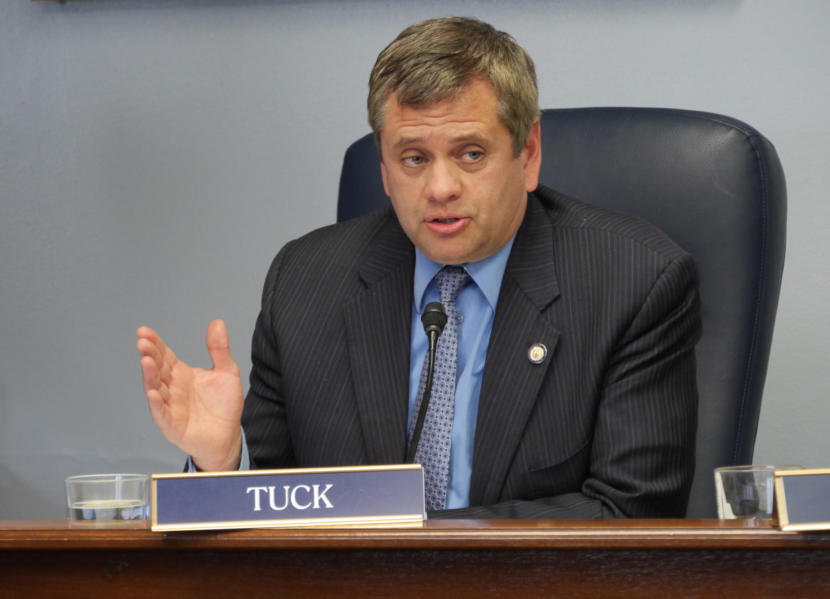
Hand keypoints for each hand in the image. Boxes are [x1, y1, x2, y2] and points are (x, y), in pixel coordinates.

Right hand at [136, 320, 243, 470]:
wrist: (229, 435)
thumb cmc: (224, 405)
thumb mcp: (226, 372)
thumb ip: (219, 349)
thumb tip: (217, 323)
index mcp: (181, 374)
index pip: (164, 355)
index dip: (154, 343)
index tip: (144, 331)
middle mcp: (171, 389)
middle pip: (157, 369)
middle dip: (149, 355)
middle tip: (143, 342)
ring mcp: (170, 407)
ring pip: (156, 389)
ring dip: (150, 376)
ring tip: (146, 361)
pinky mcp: (173, 425)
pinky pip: (162, 414)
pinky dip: (158, 404)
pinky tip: (155, 393)